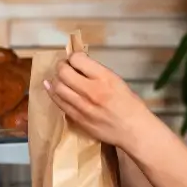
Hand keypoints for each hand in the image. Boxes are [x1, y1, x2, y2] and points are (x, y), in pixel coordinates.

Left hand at [43, 52, 157, 151]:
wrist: (133, 130)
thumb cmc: (130, 105)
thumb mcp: (117, 81)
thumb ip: (97, 72)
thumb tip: (80, 65)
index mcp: (104, 77)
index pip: (77, 59)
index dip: (74, 56)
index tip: (75, 58)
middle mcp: (91, 90)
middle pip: (63, 72)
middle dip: (61, 66)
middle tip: (64, 66)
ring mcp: (82, 106)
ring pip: (58, 87)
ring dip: (56, 79)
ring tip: (60, 77)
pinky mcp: (77, 118)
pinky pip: (59, 103)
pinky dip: (54, 93)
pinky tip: (52, 88)